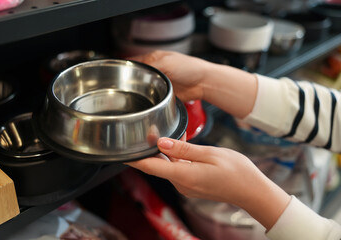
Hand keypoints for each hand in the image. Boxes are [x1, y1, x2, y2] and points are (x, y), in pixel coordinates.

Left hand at [126, 137, 290, 230]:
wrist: (251, 191)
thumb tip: (161, 142)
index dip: (133, 160)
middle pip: (157, 166)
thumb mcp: (210, 154)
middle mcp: (182, 184)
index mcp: (184, 175)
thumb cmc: (236, 171)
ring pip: (167, 167)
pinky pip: (176, 170)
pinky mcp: (192, 185)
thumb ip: (184, 148)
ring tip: (156, 137)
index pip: (151, 167)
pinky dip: (172, 159)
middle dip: (147, 153)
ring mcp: (187, 186)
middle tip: (140, 134)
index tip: (119, 153)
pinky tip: (175, 148)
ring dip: (161, 155)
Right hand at [129, 50, 257, 118]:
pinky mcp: (166, 94)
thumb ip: (150, 65)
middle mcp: (156, 71)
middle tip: (125, 89)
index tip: (118, 76)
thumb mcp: (167, 62)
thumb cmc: (190, 68)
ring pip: (145, 88)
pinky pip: (154, 98)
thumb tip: (136, 69)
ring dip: (142, 92)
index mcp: (155, 59)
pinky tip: (147, 102)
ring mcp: (161, 83)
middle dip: (132, 83)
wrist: (204, 83)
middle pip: (138, 77)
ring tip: (135, 96)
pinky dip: (151, 100)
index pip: (135, 62)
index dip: (127, 68)